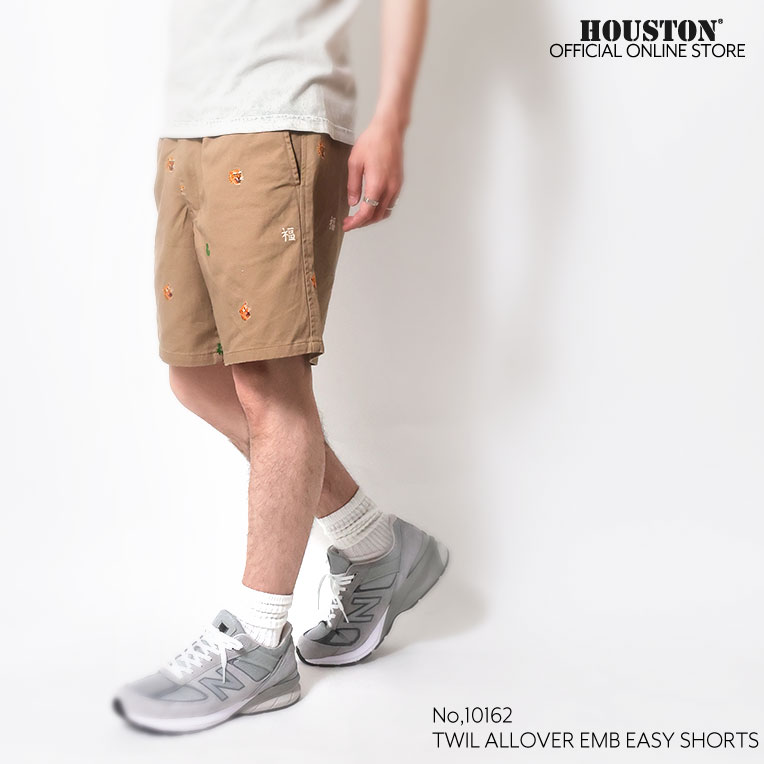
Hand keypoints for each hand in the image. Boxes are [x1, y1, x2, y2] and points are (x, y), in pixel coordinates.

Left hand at [343, 114, 404, 231]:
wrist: (389, 130)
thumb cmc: (372, 142)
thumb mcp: (355, 162)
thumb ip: (353, 185)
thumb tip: (352, 202)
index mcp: (377, 185)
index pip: (366, 213)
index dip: (355, 223)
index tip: (346, 225)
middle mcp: (389, 189)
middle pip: (376, 216)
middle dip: (362, 223)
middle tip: (349, 222)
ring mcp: (396, 187)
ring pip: (385, 212)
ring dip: (372, 217)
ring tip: (359, 216)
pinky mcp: (398, 183)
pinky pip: (390, 203)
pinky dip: (380, 209)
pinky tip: (371, 206)